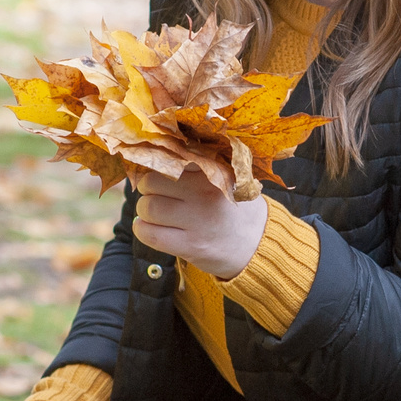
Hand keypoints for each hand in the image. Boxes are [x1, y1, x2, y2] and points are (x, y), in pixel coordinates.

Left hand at [132, 169, 269, 278]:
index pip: (169, 159)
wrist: (259, 244)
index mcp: (211, 171)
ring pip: (148, 208)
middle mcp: (203, 193)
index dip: (156, 165)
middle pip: (150, 182)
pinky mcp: (191, 245)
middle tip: (154, 194)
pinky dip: (142, 230)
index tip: (157, 172)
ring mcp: (197, 220)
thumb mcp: (227, 178)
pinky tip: (148, 228)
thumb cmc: (235, 208)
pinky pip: (151, 235)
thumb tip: (158, 155)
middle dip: (147, 189)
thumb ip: (200, 165)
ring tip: (153, 213)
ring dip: (144, 211)